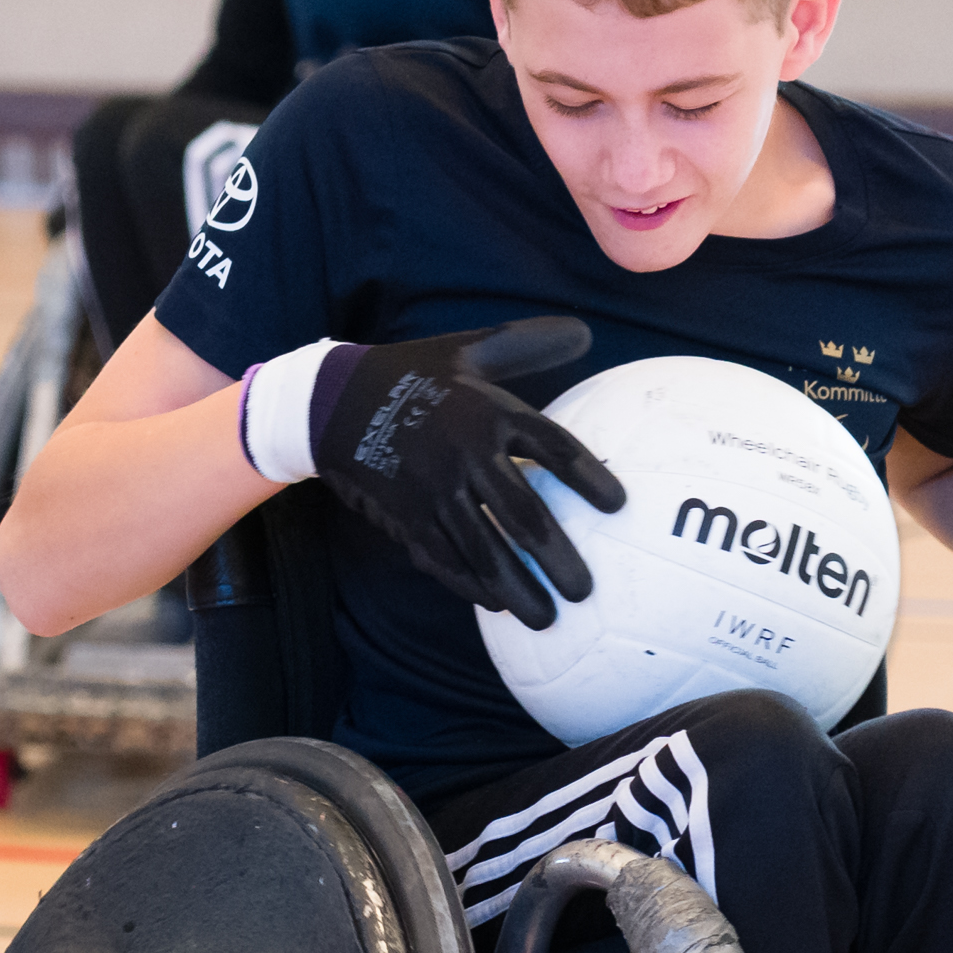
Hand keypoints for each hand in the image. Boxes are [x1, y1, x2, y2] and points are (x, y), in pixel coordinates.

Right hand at [309, 317, 624, 628]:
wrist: (332, 402)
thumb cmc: (412, 373)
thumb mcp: (468, 349)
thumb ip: (526, 345)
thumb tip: (585, 334)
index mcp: (489, 411)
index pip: (552, 449)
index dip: (587, 479)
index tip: (619, 506)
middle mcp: (465, 455)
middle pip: (523, 514)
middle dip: (556, 557)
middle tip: (585, 590)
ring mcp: (433, 491)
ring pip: (483, 549)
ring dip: (517, 588)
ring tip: (547, 619)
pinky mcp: (405, 516)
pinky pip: (442, 558)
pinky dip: (468, 584)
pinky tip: (494, 604)